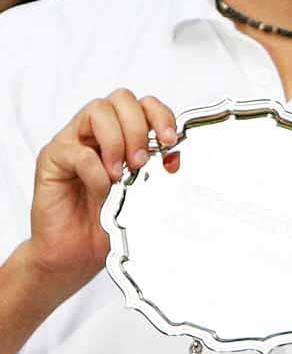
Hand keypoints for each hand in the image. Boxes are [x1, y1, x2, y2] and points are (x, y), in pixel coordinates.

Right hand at [28, 89, 176, 296]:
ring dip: (117, 141)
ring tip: (123, 173)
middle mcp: (97, 132)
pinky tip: (103, 191)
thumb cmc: (110, 221)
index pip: (144, 104)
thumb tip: (178, 157)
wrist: (76, 254)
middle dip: (139, 127)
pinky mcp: (52, 159)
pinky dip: (96, 171)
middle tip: (143, 162)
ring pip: (97, 111)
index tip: (170, 141)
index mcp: (124, 134)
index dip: (161, 115)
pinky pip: (76, 151)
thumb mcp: (144, 193)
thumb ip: (159, 170)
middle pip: (121, 98)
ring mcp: (73, 142)